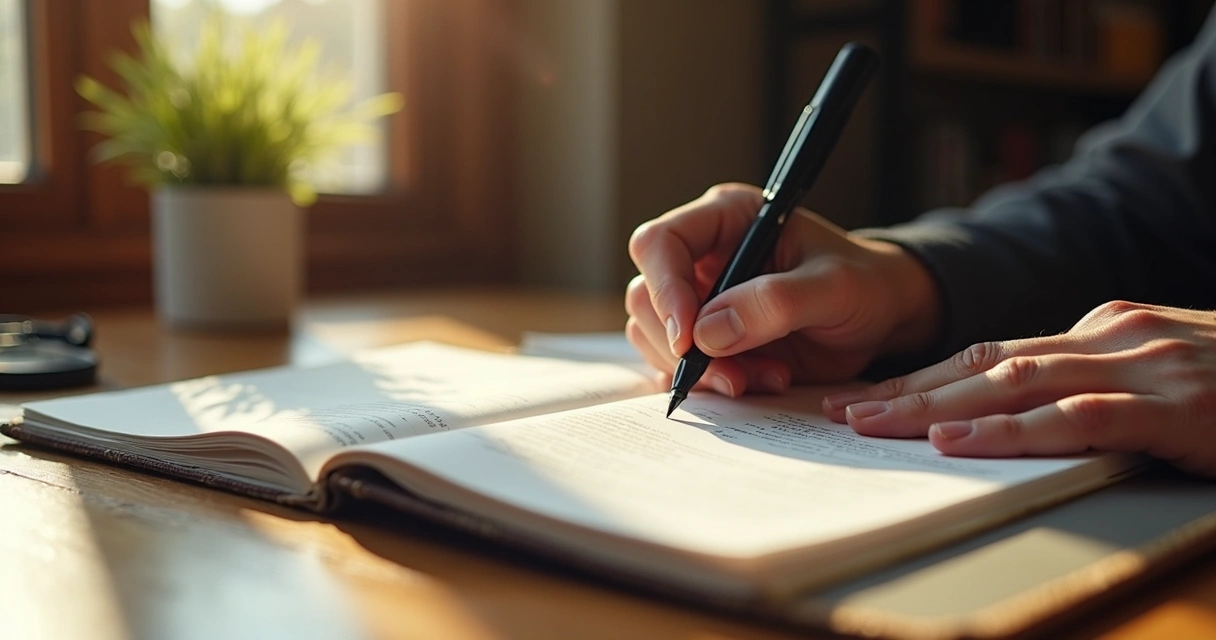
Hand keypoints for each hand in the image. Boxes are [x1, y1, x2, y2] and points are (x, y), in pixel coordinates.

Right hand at [625, 183, 940, 395]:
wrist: (881, 319)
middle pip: (646, 296)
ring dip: (701, 370)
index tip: (690, 339)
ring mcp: (699, 297)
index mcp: (726, 218)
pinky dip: (709, 384)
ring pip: (655, 336)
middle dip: (682, 345)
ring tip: (761, 377)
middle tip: (733, 375)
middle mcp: (703, 255)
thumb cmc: (864, 286)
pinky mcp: (705, 337)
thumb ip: (775, 303)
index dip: (665, 290)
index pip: (660, 242)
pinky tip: (757, 381)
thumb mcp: (833, 288)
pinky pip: (676, 365)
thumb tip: (708, 332)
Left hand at [823, 301, 1215, 476]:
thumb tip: (1016, 403)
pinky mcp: (1172, 404)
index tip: (871, 395)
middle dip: (909, 389)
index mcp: (1101, 327)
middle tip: (845, 412)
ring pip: (1016, 382)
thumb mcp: (1155, 368)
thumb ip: (1091, 379)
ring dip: (937, 406)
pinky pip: (1078, 418)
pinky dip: (1012, 430)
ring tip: (875, 426)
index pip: (991, 351)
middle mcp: (1110, 334)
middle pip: (987, 362)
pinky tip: (961, 442)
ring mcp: (1141, 365)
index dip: (925, 374)